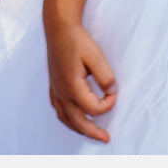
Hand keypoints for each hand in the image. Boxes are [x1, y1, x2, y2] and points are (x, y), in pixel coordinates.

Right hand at [46, 20, 116, 141]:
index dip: (108, 104)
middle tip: (106, 139)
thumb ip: (106, 77)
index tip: (114, 92)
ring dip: (79, 129)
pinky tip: (74, 119)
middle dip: (93, 132)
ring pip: (65, 119)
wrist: (58, 28)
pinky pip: (59, 110)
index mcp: (72, 87)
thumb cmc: (76, 40)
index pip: (94, 108)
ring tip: (91, 133)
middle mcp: (61, 92)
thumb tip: (111, 92)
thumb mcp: (96, 56)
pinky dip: (68, 119)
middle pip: (78, 122)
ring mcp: (55, 90)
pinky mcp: (53, 86)